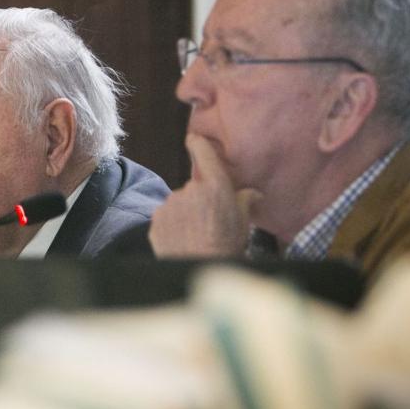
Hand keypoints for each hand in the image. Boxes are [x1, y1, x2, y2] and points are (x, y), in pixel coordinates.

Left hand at [149, 135, 260, 256]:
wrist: (200, 269)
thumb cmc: (227, 245)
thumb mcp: (243, 221)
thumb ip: (245, 200)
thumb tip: (254, 193)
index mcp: (214, 185)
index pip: (203, 152)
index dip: (197, 143)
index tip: (193, 139)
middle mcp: (189, 189)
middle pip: (193, 186)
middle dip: (199, 198)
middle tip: (208, 220)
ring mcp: (170, 204)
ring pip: (178, 203)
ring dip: (185, 212)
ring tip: (196, 233)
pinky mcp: (156, 220)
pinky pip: (165, 217)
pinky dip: (172, 225)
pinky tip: (183, 239)